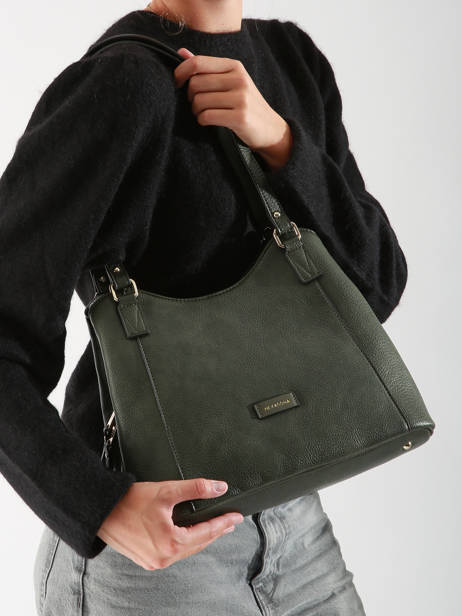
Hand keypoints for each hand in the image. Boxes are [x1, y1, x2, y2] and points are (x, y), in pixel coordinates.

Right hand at [97, 478, 243, 569]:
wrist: (100, 511)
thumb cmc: (129, 501)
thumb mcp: (166, 491)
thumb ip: (195, 489)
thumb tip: (219, 487)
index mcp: (171, 543)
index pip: (206, 532)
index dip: (223, 523)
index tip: (236, 517)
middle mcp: (163, 557)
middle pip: (198, 544)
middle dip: (215, 532)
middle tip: (229, 522)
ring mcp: (154, 561)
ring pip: (186, 550)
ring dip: (200, 538)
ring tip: (213, 527)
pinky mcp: (145, 559)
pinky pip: (173, 552)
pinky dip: (185, 543)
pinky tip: (188, 534)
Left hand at [174, 48, 291, 168]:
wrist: (270, 129)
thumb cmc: (245, 105)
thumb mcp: (230, 82)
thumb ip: (207, 68)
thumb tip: (181, 52)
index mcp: (234, 66)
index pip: (198, 62)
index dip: (180, 73)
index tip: (177, 84)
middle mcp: (238, 79)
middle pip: (195, 84)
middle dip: (190, 97)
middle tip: (196, 105)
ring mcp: (241, 98)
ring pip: (199, 101)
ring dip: (196, 111)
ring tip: (204, 114)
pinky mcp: (240, 117)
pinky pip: (207, 116)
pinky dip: (202, 121)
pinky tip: (208, 122)